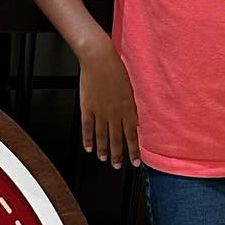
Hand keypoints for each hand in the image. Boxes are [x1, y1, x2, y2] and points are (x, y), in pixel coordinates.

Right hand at [78, 36, 141, 169]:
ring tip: (104, 159)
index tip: (135, 162)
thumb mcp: (131, 88)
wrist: (99, 58)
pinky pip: (87, 127)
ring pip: (102, 136)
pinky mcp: (87, 107)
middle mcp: (114, 113)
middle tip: (118, 166)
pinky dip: (88, 138)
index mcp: (127, 108)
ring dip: (104, 150)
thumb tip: (137, 122)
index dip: (133, 150)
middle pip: (116, 139)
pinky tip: (88, 147)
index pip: (132, 135)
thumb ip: (134, 107)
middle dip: (118, 155)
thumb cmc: (116, 68)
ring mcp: (99, 111)